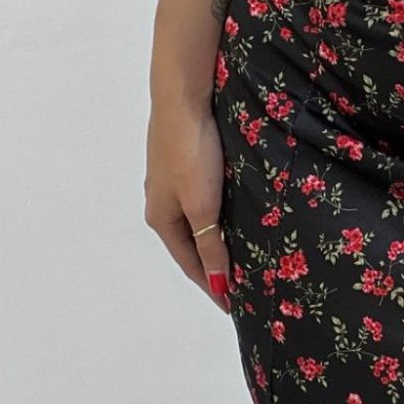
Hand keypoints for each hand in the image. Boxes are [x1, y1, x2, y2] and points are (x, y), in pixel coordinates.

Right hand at [144, 93, 231, 312]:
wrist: (184, 95)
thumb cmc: (191, 151)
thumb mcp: (203, 205)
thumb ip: (211, 245)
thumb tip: (217, 284)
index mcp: (161, 218)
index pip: (190, 263)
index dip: (212, 286)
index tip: (234, 307)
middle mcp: (162, 201)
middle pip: (191, 244)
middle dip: (213, 265)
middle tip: (242, 285)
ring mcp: (171, 180)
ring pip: (197, 221)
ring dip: (216, 240)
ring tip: (241, 255)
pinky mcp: (185, 160)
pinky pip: (202, 200)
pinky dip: (217, 216)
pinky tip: (234, 215)